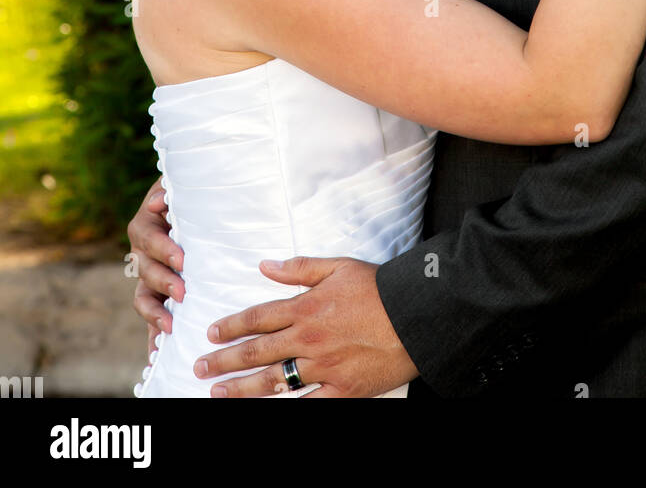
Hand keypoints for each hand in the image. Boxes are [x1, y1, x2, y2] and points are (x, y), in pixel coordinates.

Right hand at [128, 179, 185, 344]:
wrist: (189, 206)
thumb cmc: (187, 195)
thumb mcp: (178, 188)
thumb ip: (168, 193)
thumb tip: (159, 201)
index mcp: (145, 225)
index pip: (149, 239)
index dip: (164, 250)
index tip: (182, 259)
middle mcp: (142, 253)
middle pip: (145, 271)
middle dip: (164, 282)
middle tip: (183, 292)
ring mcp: (148, 276)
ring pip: (143, 298)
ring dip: (155, 313)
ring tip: (170, 327)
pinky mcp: (157, 294)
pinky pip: (150, 317)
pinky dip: (152, 336)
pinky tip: (156, 356)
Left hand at [195, 256, 418, 397]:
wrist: (416, 315)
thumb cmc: (379, 288)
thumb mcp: (339, 266)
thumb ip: (300, 267)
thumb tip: (266, 265)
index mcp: (306, 307)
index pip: (259, 317)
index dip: (232, 325)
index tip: (212, 332)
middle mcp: (308, 339)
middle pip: (257, 351)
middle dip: (225, 360)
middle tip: (200, 367)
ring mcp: (323, 367)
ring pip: (273, 380)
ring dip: (242, 387)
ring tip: (218, 392)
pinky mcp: (341, 390)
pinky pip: (307, 403)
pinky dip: (286, 407)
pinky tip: (265, 410)